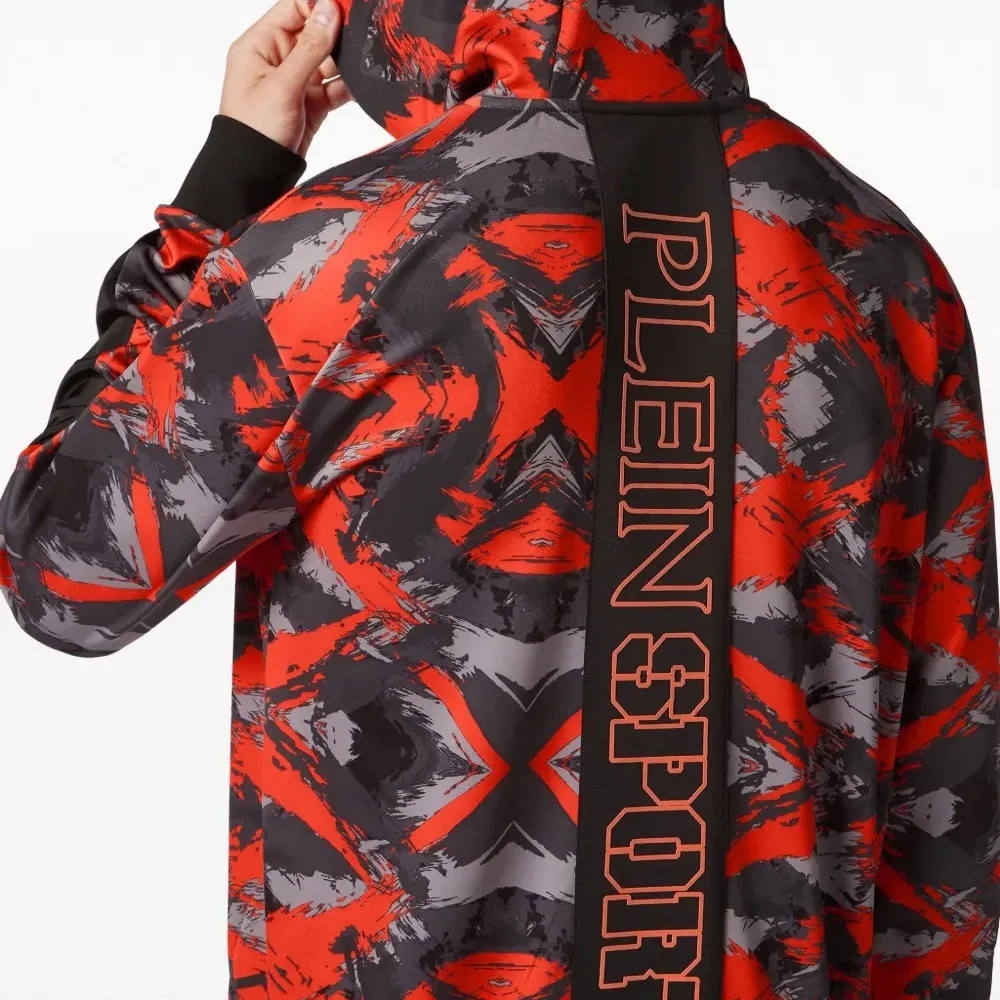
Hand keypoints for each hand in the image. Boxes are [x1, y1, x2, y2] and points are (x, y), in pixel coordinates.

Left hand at [220, 0, 351, 158]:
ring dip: (346, 62)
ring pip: (328, 61)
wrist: (255, 176)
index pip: (293, 9)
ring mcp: (296, 83)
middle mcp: (278, 60)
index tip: (346, 10)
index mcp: (261, 45)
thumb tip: (329, 9)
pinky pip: (334, 88)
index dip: (319, 7)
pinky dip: (348, 87)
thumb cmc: (255, 130)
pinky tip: (363, 85)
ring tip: (365, 62)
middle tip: (363, 35)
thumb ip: (310, 48)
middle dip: (338, 34)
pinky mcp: (311, 105)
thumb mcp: (283, 85)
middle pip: (314, 33)